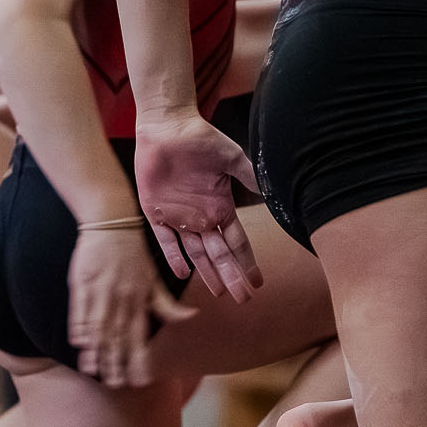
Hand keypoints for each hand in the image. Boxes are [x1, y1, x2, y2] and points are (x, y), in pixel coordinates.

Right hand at [68, 225, 185, 386]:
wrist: (110, 223)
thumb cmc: (134, 254)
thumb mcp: (155, 278)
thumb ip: (167, 304)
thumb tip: (192, 318)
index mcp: (139, 298)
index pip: (138, 335)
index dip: (137, 358)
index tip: (136, 379)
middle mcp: (120, 297)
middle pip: (117, 337)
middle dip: (115, 362)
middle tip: (113, 384)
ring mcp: (100, 291)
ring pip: (97, 327)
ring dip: (95, 350)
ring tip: (92, 370)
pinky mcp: (81, 283)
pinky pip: (79, 310)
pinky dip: (78, 327)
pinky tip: (78, 344)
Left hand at [134, 111, 261, 301]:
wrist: (167, 127)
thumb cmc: (200, 138)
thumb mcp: (231, 158)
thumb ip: (249, 176)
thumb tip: (271, 192)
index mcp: (220, 207)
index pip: (237, 242)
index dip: (247, 262)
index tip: (257, 282)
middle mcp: (201, 217)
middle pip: (219, 254)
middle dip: (231, 276)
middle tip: (242, 298)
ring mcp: (179, 217)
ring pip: (196, 253)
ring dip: (208, 272)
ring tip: (220, 292)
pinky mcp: (156, 212)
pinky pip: (165, 240)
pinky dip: (174, 256)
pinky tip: (184, 273)